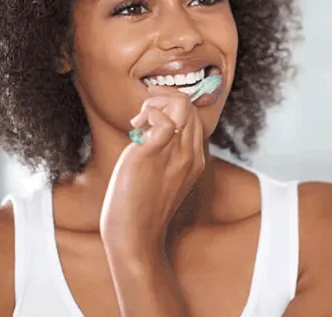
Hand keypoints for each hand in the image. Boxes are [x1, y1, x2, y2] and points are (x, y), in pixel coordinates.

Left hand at [100, 86, 206, 260]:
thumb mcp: (163, 176)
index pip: (194, 115)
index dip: (172, 105)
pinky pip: (161, 119)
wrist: (135, 235)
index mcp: (195, 158)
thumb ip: (166, 153)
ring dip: (156, 102)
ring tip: (139, 121)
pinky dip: (148, 114)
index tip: (152, 113)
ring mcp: (174, 154)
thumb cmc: (143, 206)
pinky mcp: (153, 154)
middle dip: (163, 98)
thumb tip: (151, 130)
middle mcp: (191, 154)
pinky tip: (135, 128)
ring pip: (180, 105)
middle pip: (189, 105)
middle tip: (142, 115)